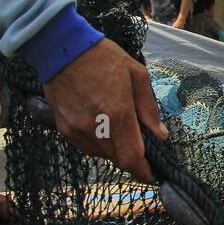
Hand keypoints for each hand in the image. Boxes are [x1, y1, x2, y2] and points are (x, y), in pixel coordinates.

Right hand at [41, 38, 168, 184]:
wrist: (63, 48)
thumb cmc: (104, 58)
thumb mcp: (138, 76)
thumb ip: (149, 110)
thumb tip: (160, 136)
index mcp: (117, 114)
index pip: (132, 158)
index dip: (144, 172)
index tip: (153, 176)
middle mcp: (95, 128)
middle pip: (118, 160)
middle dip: (132, 157)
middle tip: (140, 144)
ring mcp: (76, 130)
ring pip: (102, 155)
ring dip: (115, 150)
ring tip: (119, 128)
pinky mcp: (63, 128)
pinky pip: (86, 147)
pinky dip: (98, 143)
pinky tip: (102, 125)